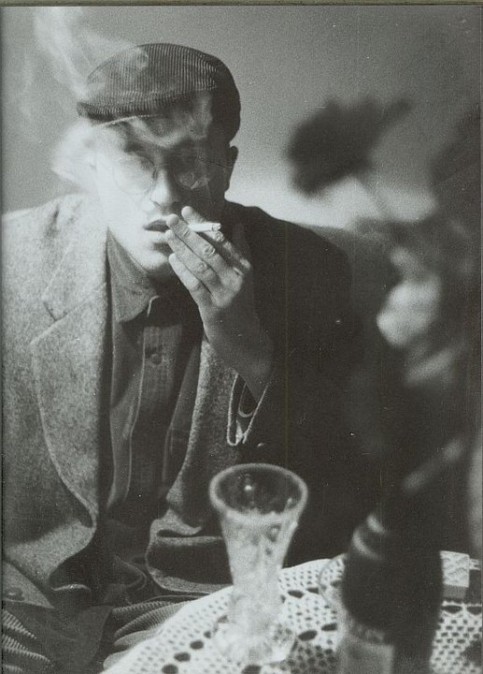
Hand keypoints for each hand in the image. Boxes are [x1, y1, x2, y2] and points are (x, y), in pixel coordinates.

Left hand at [166, 206, 272, 400]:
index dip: (203, 224)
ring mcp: (225, 294)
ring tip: (168, 235)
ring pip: (201, 266)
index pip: (221, 240)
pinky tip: (173, 260)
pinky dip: (183, 271)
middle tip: (171, 218)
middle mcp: (236, 279)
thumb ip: (241, 250)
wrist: (247, 340)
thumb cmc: (242, 305)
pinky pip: (195, 286)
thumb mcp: (246, 277)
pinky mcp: (213, 310)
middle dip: (188, 232)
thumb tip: (238, 224)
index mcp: (244, 268)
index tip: (187, 210)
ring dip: (183, 249)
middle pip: (209, 250)